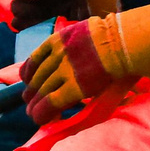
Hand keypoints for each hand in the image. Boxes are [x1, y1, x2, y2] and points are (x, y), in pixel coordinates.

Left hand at [22, 5, 149, 118]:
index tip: (27, 81)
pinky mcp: (74, 87)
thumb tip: (72, 51)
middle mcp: (56, 55)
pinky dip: (43, 112)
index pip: (34, 59)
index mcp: (57, 40)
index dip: (28, 73)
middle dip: (31, 92)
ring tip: (32, 114)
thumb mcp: (83, 31)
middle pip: (36, 77)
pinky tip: (39, 119)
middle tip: (29, 101)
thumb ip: (71, 42)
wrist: (122, 42)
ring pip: (42, 91)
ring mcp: (64, 71)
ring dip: (35, 105)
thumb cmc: (111, 36)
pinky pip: (52, 102)